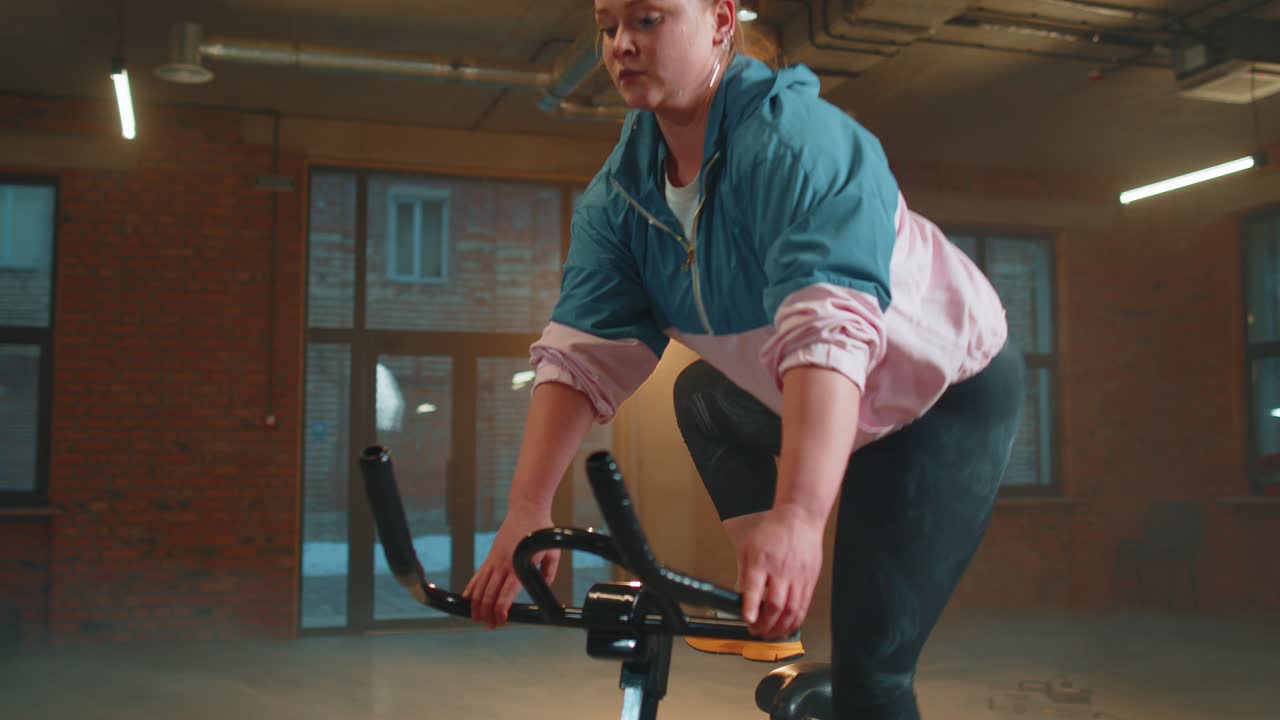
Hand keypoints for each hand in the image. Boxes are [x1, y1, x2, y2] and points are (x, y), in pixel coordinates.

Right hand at [461, 503, 558, 628]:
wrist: (526, 509)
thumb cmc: (541, 531)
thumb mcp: (552, 553)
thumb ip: (548, 573)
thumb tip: (543, 588)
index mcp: (517, 567)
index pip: (506, 593)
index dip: (501, 609)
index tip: (500, 621)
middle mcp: (502, 565)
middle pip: (490, 594)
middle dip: (488, 612)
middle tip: (489, 626)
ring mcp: (494, 560)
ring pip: (480, 586)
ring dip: (476, 604)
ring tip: (476, 618)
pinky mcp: (491, 556)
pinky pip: (478, 575)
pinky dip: (471, 588)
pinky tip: (466, 599)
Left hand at [737, 504, 823, 639]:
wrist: (799, 519)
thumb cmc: (773, 531)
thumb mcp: (748, 548)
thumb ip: (744, 574)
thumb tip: (739, 597)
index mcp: (762, 560)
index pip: (756, 588)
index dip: (751, 607)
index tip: (748, 620)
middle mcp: (781, 570)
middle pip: (776, 604)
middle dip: (765, 624)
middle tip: (755, 631)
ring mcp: (798, 577)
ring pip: (791, 610)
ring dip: (780, 628)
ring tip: (769, 634)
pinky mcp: (809, 581)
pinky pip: (803, 606)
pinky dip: (794, 621)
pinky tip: (787, 627)